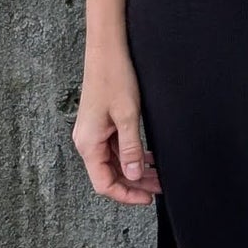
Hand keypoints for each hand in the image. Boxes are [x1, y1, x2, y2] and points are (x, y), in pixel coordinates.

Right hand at [72, 0, 161, 205]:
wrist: (107, 48)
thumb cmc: (114, 77)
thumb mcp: (128, 116)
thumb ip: (131, 148)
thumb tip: (133, 176)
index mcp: (88, 143)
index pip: (103, 183)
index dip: (126, 195)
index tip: (148, 198)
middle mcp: (87, 141)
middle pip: (109, 174)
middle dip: (134, 184)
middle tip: (160, 188)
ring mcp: (93, 133)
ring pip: (114, 162)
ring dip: (135, 171)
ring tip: (158, 176)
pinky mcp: (100, 124)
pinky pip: (115, 148)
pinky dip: (131, 156)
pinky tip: (149, 158)